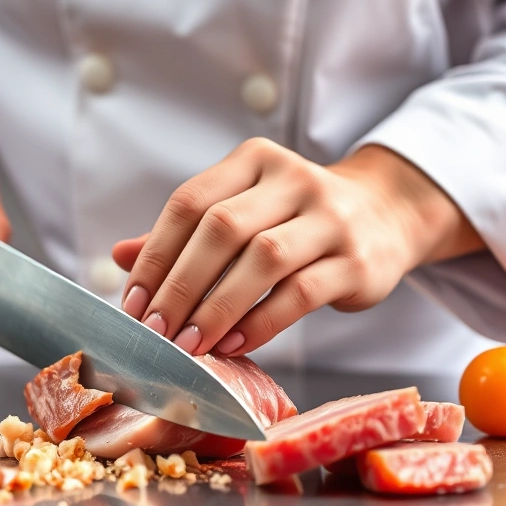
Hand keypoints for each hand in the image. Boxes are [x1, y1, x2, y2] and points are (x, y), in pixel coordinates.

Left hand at [113, 138, 483, 355]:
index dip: (155, 254)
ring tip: (189, 344)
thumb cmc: (296, 219)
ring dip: (217, 308)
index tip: (133, 301)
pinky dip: (260, 323)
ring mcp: (330, 218)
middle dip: (180, 285)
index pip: (190, 203)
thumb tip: (118, 256)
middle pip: (222, 229)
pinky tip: (232, 344)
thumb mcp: (243, 210)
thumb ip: (186, 233)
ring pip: (263, 260)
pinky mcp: (357, 261)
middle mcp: (294, 179)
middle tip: (154, 331)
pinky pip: (300, 294)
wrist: (388, 215)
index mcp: (254, 160)